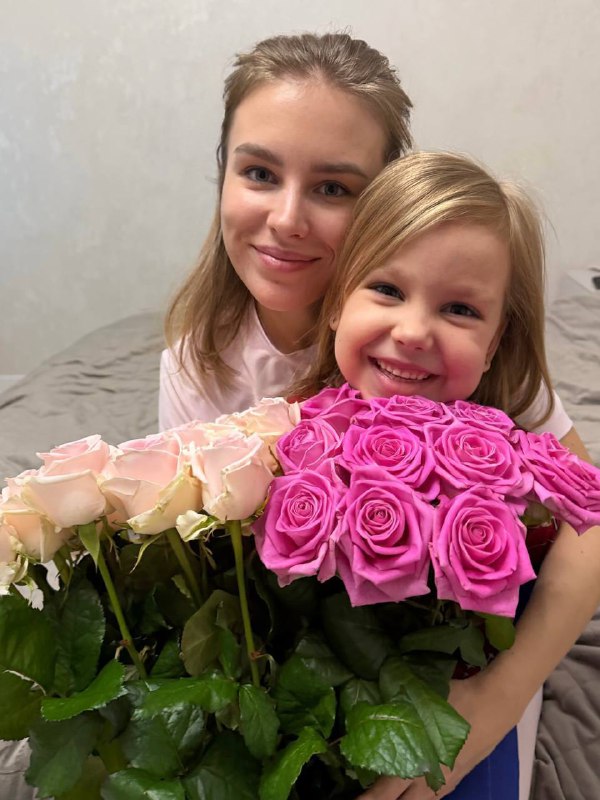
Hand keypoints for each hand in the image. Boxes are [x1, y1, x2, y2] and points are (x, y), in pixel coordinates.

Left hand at [355, 672, 519, 798]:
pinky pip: (432, 794)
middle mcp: (433, 779)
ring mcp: (447, 780)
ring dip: (401, 799)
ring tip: (382, 793)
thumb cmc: (459, 698)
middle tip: (362, 798)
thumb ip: (397, 709)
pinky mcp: (456, 775)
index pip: (386, 791)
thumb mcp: (423, 701)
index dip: (368, 799)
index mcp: (420, 764)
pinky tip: (409, 788)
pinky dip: (416, 794)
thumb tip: (371, 708)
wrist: (496, 702)